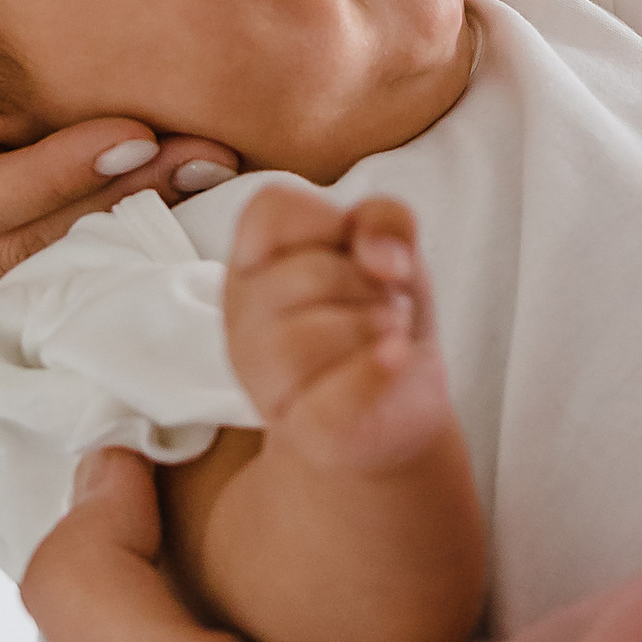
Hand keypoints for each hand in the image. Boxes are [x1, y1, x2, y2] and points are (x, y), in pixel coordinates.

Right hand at [0, 55, 235, 329]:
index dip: (53, 173)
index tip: (132, 135)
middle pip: (27, 248)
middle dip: (122, 207)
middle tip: (214, 160)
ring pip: (40, 276)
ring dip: (127, 233)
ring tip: (211, 182)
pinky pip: (34, 286)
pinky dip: (100, 257)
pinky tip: (166, 219)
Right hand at [223, 187, 454, 473]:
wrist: (396, 407)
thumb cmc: (377, 315)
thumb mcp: (390, 250)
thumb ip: (386, 221)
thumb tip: (382, 259)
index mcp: (254, 262)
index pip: (270, 212)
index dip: (329, 222)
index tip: (358, 253)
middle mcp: (243, 317)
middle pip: (306, 275)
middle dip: (368, 284)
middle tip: (383, 305)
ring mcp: (264, 379)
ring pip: (309, 336)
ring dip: (376, 327)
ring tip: (387, 338)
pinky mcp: (304, 430)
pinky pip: (331, 398)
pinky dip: (372, 372)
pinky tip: (398, 356)